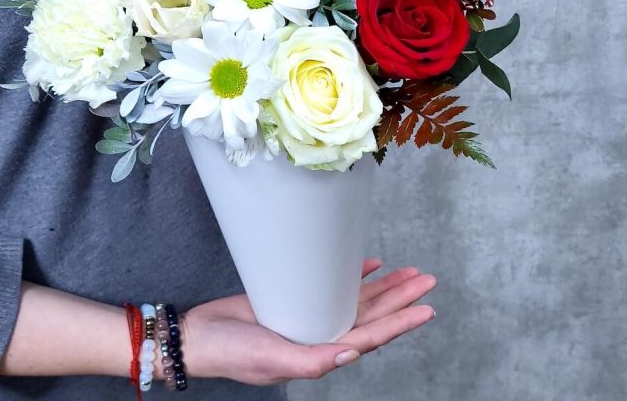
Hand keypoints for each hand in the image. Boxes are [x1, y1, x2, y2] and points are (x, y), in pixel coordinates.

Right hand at [178, 258, 435, 384]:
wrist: (200, 335)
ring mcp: (311, 314)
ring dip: (383, 286)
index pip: (372, 336)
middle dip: (400, 298)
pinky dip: (353, 276)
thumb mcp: (272, 360)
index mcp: (321, 352)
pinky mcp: (297, 296)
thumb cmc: (233, 353)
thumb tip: (352, 352)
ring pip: (357, 299)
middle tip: (426, 280)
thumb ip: (312, 360)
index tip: (426, 308)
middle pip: (372, 314)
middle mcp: (322, 333)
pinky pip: (333, 284)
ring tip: (407, 272)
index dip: (401, 322)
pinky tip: (369, 266)